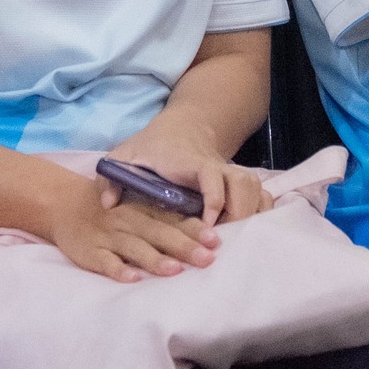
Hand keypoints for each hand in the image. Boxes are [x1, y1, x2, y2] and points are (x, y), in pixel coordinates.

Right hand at [43, 171, 214, 282]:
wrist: (65, 205)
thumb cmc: (113, 212)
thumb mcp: (138, 209)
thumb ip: (166, 221)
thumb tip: (206, 239)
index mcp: (144, 211)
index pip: (173, 219)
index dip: (194, 230)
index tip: (216, 240)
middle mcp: (130, 222)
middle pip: (159, 234)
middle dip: (184, 246)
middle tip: (207, 259)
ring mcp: (110, 237)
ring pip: (135, 248)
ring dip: (155, 259)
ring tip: (175, 270)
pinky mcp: (91, 252)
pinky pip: (105, 261)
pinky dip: (118, 270)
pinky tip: (133, 279)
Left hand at [105, 121, 271, 227]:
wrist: (181, 130)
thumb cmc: (151, 148)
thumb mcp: (125, 156)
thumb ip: (112, 177)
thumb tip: (106, 204)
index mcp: (190, 162)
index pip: (210, 174)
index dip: (214, 197)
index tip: (209, 222)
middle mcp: (217, 167)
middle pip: (243, 183)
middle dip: (239, 212)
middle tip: (222, 239)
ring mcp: (230, 175)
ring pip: (255, 189)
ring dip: (251, 214)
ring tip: (233, 239)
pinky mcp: (238, 184)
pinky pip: (262, 196)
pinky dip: (262, 213)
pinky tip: (248, 234)